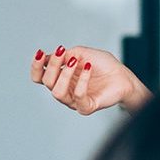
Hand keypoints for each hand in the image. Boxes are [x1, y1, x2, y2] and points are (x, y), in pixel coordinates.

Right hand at [30, 45, 150, 115]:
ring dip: (64, 74)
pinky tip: (88, 68)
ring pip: (57, 92)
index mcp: (61, 78)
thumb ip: (64, 56)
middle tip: (63, 53)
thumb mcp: (81, 53)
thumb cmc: (104, 65)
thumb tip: (47, 57)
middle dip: (53, 65)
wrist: (123, 76)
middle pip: (47, 82)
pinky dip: (81, 81)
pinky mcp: (86, 107)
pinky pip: (78, 97)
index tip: (40, 53)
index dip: (36, 66)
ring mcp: (74, 100)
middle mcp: (65, 90)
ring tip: (76, 61)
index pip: (39, 77)